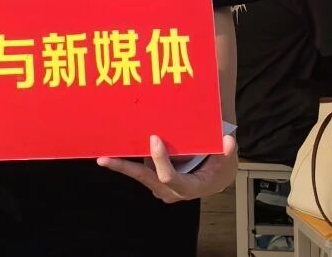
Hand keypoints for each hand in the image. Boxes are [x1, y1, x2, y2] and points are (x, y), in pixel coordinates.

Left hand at [96, 134, 237, 202]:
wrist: (215, 177)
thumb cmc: (220, 167)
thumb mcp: (227, 159)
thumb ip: (227, 152)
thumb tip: (228, 141)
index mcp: (189, 187)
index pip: (170, 177)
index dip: (161, 160)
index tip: (155, 139)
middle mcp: (170, 191)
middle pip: (145, 179)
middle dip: (124, 168)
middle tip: (103, 159)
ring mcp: (160, 187)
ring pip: (139, 174)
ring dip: (122, 162)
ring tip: (103, 150)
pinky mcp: (154, 179)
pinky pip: (140, 169)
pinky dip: (128, 159)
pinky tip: (113, 148)